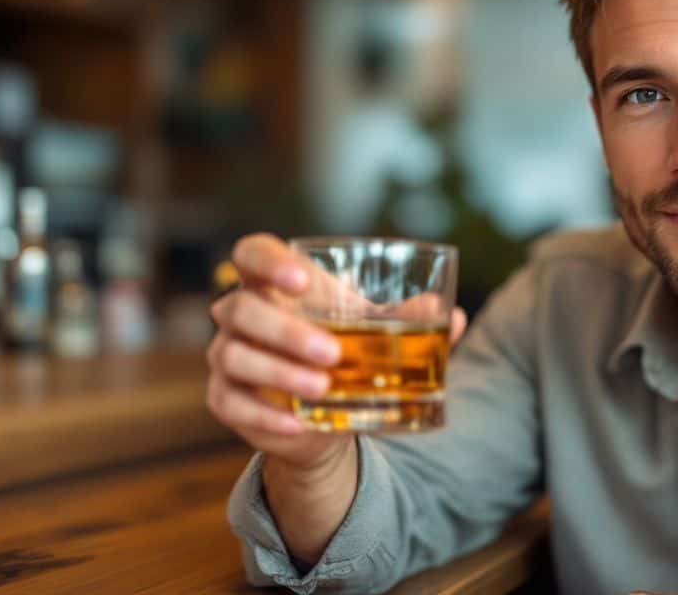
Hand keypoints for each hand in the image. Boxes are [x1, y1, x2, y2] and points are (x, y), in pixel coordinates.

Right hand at [206, 233, 466, 470]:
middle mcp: (240, 315)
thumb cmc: (344, 353)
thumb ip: (408, 321)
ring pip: (234, 357)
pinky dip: (266, 416)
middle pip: (242, 309)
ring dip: (279, 373)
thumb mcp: (374, 333)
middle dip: (286, 330)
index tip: (302, 280)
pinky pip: (232, 404)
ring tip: (323, 387)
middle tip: (332, 353)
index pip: (253, 253)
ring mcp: (227, 357)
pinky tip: (300, 423)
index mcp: (274, 284)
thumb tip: (452, 316)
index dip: (269, 261)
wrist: (325, 415)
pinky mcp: (225, 399)